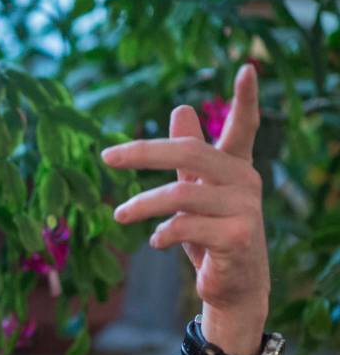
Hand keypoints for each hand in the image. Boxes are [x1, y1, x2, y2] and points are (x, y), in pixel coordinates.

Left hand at [102, 65, 268, 354]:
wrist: (231, 287)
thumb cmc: (209, 234)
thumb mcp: (194, 191)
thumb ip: (187, 154)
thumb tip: (180, 107)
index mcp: (235, 166)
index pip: (244, 127)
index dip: (246, 99)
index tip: (247, 67)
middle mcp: (245, 181)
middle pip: (189, 153)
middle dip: (144, 152)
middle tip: (107, 156)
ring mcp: (245, 209)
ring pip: (181, 195)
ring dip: (142, 204)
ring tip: (118, 215)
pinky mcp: (238, 238)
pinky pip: (187, 227)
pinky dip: (163, 233)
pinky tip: (155, 242)